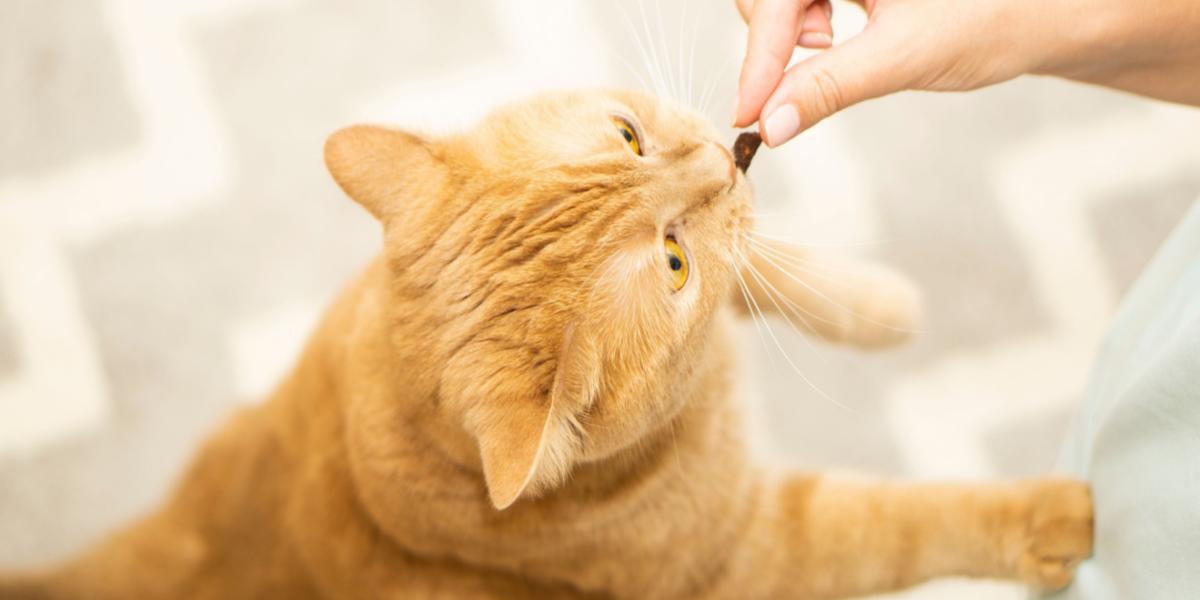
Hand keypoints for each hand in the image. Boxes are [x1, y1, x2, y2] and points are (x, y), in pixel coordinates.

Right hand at [734, 0, 1199, 146]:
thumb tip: (770, 126)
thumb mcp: (906, 56)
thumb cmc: (997, 17)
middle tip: (814, 63)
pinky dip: (806, 24)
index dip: (758, 58)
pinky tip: (835, 38)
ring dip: (789, 30)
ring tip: (831, 46)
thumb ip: (830, 88)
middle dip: (773, 37)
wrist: (1057, 11)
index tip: (748, 114)